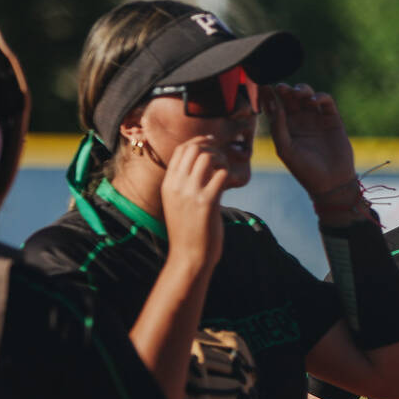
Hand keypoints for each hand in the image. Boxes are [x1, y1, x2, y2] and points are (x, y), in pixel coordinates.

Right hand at [160, 136, 227, 274]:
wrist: (189, 257)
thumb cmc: (188, 232)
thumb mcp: (178, 204)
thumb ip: (185, 185)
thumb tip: (205, 168)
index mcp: (168, 184)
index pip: (181, 150)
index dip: (198, 141)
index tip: (211, 142)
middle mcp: (177, 185)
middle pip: (194, 149)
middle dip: (211, 147)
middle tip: (222, 157)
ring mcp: (191, 193)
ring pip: (207, 157)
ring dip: (221, 159)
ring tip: (225, 170)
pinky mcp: (207, 202)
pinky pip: (221, 174)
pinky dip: (228, 173)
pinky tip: (230, 182)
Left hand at [261, 83, 356, 195]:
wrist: (331, 183)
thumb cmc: (305, 170)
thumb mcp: (285, 151)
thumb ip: (278, 128)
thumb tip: (274, 105)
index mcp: (286, 127)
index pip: (276, 106)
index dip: (270, 95)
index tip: (264, 86)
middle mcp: (300, 120)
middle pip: (291, 97)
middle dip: (285, 89)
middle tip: (281, 88)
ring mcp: (317, 118)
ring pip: (308, 94)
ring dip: (302, 89)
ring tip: (298, 94)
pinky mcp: (332, 119)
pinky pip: (326, 101)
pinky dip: (320, 96)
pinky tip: (313, 101)